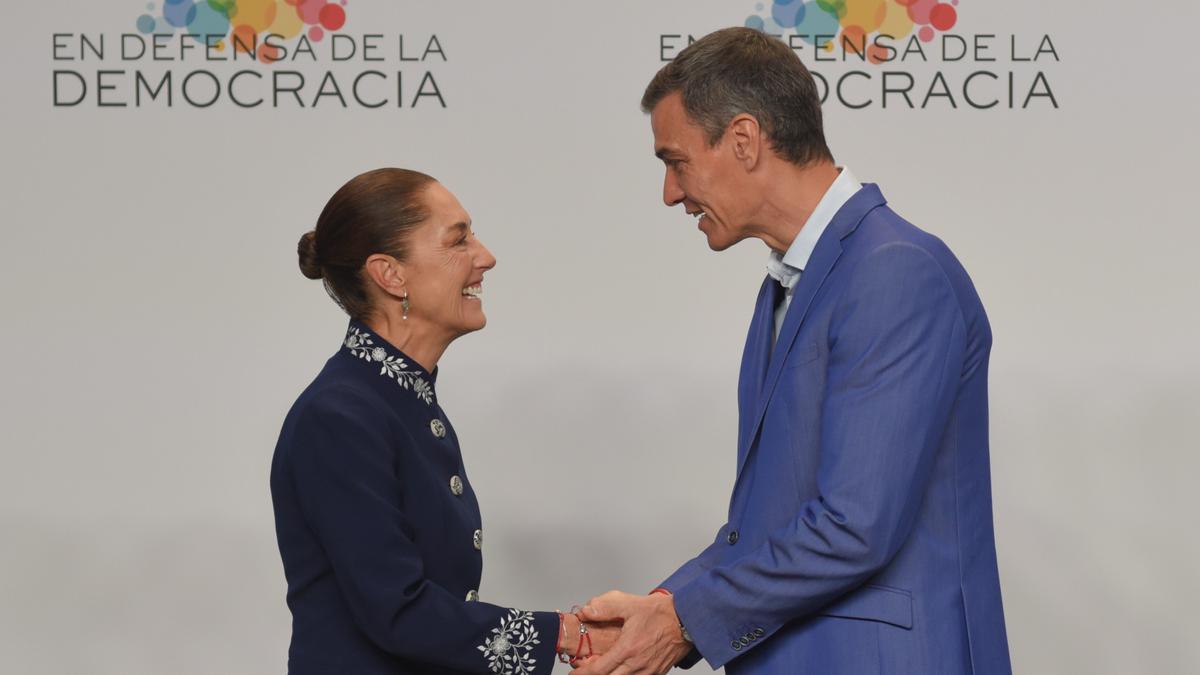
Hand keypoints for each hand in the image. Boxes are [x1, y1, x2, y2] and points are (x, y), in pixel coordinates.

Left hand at [572, 590, 691, 674]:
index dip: (583, 673)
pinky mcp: (657, 673)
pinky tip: (621, 669)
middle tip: (585, 670)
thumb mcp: (630, 605)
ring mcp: (648, 672)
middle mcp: (637, 665)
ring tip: (603, 668)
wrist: (687, 620)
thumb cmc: (661, 613)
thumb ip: (605, 608)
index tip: (574, 673)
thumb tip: (585, 612)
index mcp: (628, 650)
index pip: (599, 670)